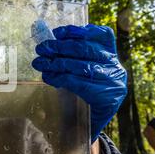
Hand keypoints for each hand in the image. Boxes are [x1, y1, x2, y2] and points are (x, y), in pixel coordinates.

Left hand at [31, 23, 126, 141]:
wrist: (86, 126)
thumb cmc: (78, 92)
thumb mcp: (73, 68)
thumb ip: (62, 49)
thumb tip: (38, 27)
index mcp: (111, 55)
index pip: (102, 35)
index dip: (79, 31)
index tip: (57, 32)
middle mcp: (116, 67)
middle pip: (87, 50)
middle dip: (60, 47)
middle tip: (41, 48)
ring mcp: (114, 83)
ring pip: (82, 66)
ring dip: (56, 63)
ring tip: (40, 62)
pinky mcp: (107, 98)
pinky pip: (79, 83)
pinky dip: (60, 78)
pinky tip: (49, 77)